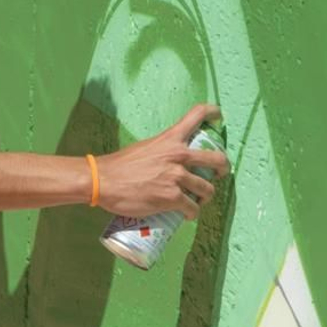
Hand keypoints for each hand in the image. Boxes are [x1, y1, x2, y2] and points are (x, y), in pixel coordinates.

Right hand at [95, 104, 229, 219]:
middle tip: (219, 174)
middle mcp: (178, 155)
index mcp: (170, 139)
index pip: (197, 115)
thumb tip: (169, 163)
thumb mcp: (145, 148)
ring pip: (208, 189)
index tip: (218, 116)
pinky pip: (193, 208)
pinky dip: (192, 213)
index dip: (213, 113)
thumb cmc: (120, 165)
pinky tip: (187, 214)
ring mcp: (177, 177)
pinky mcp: (173, 198)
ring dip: (205, 197)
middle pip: (217, 159)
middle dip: (223, 168)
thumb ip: (161, 152)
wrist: (103, 181)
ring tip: (198, 200)